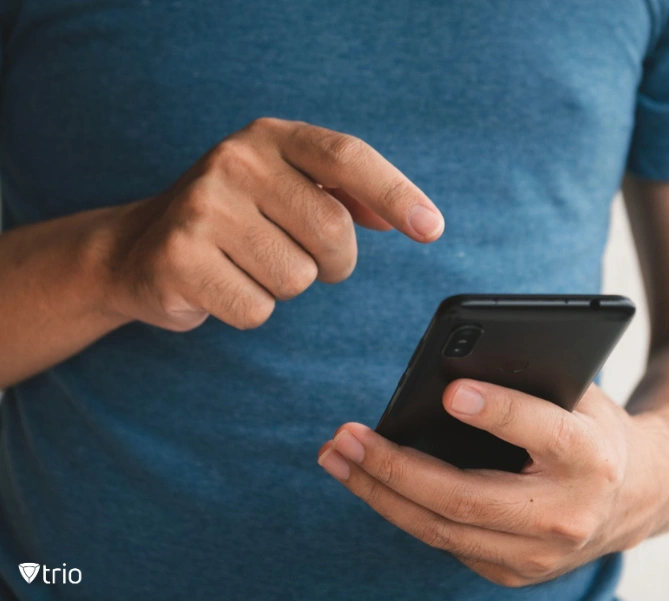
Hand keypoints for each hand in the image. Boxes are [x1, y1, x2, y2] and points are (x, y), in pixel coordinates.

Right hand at [102, 117, 442, 330]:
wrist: (134, 247)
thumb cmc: (234, 218)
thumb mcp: (287, 187)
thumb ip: (347, 193)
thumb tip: (408, 218)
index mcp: (269, 138)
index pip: (347, 157)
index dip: (395, 193)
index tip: (431, 230)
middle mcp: (234, 162)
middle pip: (333, 232)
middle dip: (334, 262)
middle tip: (306, 259)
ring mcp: (202, 209)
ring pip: (298, 277)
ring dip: (286, 286)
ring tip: (248, 265)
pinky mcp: (179, 259)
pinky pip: (258, 309)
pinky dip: (250, 309)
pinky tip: (222, 286)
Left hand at [317, 382, 668, 586]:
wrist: (636, 496)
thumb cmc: (592, 428)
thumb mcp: (580, 393)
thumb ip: (532, 379)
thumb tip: (454, 363)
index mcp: (592, 457)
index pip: (540, 432)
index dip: (496, 412)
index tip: (447, 391)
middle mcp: (567, 515)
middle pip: (468, 497)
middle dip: (398, 468)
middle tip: (348, 436)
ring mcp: (539, 555)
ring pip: (444, 529)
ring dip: (380, 493)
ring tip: (338, 457)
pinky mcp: (515, 573)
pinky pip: (446, 541)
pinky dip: (403, 511)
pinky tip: (369, 481)